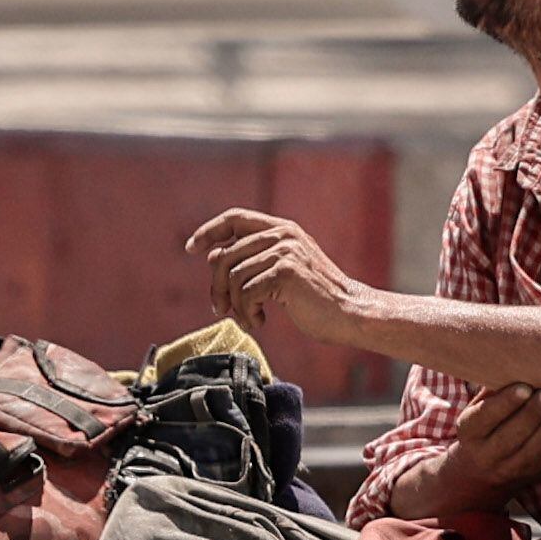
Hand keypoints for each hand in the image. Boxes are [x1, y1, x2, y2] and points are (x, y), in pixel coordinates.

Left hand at [185, 208, 366, 350]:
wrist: (349, 313)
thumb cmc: (315, 298)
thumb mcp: (281, 271)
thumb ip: (252, 259)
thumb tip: (211, 255)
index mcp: (281, 229)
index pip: (235, 218)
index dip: (210, 231)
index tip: (191, 248)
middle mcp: (283, 234)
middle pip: (225, 254)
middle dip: (216, 287)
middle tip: (221, 309)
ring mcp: (285, 251)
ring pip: (233, 276)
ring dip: (235, 305)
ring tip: (249, 319)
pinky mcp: (286, 272)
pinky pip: (246, 293)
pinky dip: (247, 313)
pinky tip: (260, 321)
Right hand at [443, 382, 540, 498]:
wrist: (480, 473)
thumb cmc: (482, 427)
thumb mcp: (475, 410)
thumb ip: (492, 391)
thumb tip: (515, 362)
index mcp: (470, 433)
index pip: (487, 417)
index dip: (507, 403)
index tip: (524, 387)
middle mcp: (489, 454)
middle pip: (514, 434)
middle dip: (534, 413)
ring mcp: (513, 467)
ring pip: (537, 446)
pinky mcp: (536, 471)